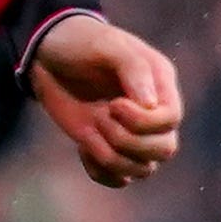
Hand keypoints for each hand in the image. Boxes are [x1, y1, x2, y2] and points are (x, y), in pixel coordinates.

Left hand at [25, 12, 183, 186]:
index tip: (113, 104)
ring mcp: (131, 134)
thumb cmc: (82, 42)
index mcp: (159, 85)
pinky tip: (83, 147)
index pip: (171, 119)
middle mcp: (151, 114)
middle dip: (129, 141)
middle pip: (164, 149)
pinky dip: (100, 171)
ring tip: (92, 127)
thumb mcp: (107, 44)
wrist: (49, 54)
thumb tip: (150, 105)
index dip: (144, 121)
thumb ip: (133, 69)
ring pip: (143, 169)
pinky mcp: (108, 148)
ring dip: (112, 155)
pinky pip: (118, 179)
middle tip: (101, 116)